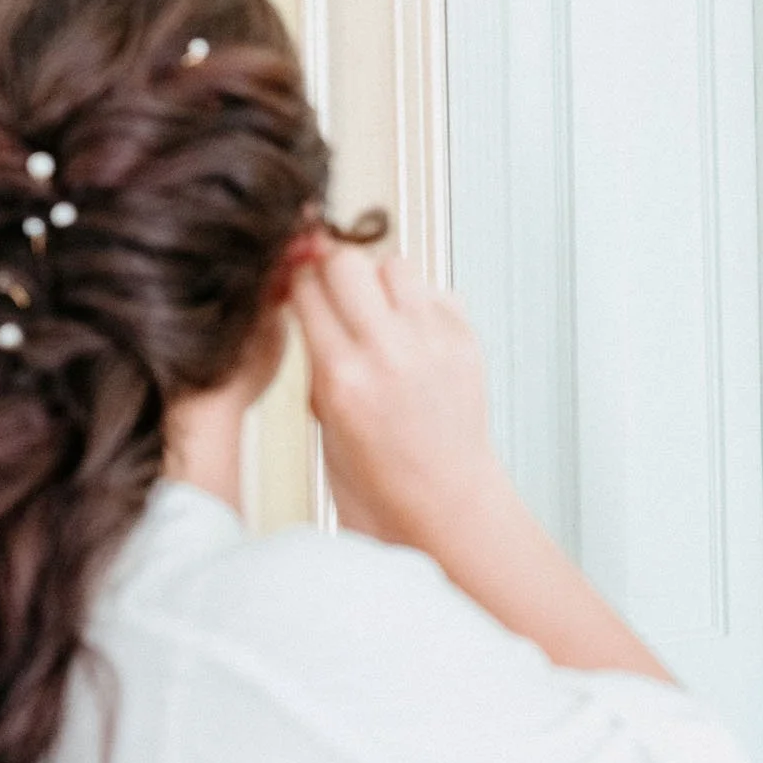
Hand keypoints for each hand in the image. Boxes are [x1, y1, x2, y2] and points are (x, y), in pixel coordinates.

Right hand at [290, 243, 506, 544]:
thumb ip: (317, 356)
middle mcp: (388, 352)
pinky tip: (412, 334)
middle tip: (335, 290)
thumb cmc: (380, 475)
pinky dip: (419, 302)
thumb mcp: (324, 418)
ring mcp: (432, 342)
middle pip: (346, 260)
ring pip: (394, 265)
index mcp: (342, 376)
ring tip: (378, 313)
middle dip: (333, 268)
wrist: (444, 501)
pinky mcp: (465, 340)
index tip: (299, 287)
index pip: (305, 289)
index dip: (297, 283)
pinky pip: (435, 290)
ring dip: (380, 280)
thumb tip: (308, 299)